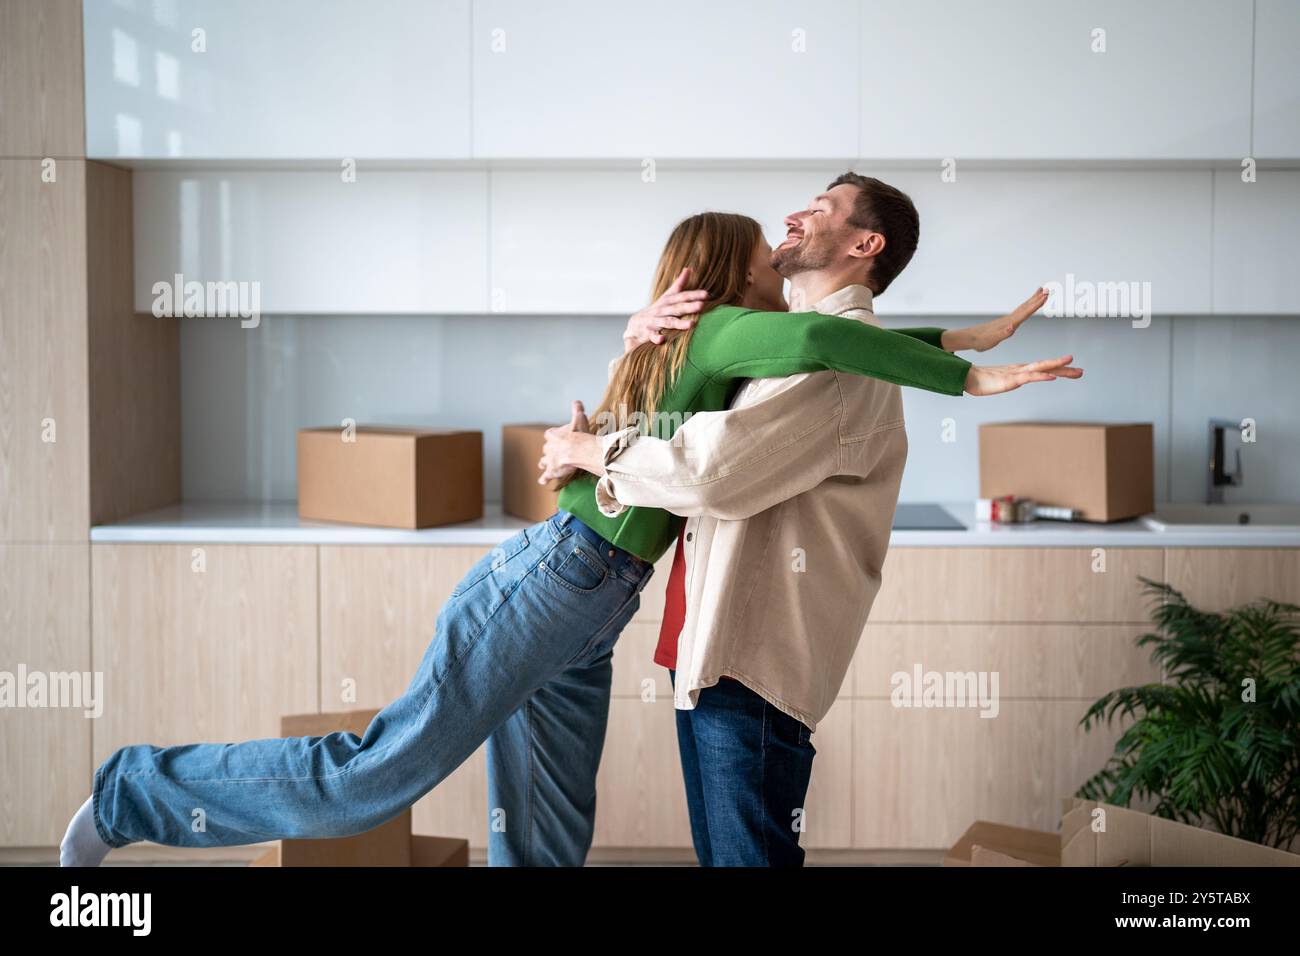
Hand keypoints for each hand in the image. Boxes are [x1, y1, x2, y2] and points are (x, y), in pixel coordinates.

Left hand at [537, 401, 604, 482]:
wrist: (577, 450)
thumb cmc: (578, 434)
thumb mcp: (579, 419)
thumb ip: (577, 410)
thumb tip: (577, 401)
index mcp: (552, 435)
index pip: (550, 435)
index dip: (554, 437)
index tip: (558, 438)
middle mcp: (548, 448)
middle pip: (546, 449)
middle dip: (550, 451)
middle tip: (555, 453)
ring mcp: (549, 460)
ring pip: (543, 462)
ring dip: (545, 463)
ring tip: (545, 465)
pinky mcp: (551, 471)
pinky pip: (545, 476)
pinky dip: (544, 479)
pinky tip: (542, 481)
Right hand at [623, 267, 708, 350]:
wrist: (634, 325)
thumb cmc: (656, 310)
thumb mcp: (666, 296)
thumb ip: (679, 284)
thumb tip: (689, 269)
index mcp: (667, 301)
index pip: (681, 296)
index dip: (693, 295)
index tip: (706, 294)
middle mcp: (661, 310)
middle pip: (676, 308)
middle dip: (689, 306)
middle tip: (701, 305)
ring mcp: (654, 321)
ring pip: (667, 322)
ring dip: (678, 323)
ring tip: (691, 325)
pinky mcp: (647, 333)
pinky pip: (652, 335)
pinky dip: (656, 338)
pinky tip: (662, 339)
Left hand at [942, 287, 1048, 351]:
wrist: (970, 338)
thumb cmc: (981, 341)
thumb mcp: (992, 339)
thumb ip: (1002, 334)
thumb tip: (1012, 328)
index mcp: (1009, 322)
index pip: (1025, 312)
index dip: (1036, 305)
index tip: (1045, 296)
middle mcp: (1009, 319)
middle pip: (1026, 307)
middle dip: (1037, 299)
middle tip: (1048, 290)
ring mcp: (1008, 320)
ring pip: (1023, 308)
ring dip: (1032, 300)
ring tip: (1041, 292)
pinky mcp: (1005, 323)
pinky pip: (1019, 313)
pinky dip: (1026, 307)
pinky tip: (1027, 307)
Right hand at [964, 355, 1082, 395]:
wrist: (966, 378)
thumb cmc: (979, 381)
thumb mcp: (998, 383)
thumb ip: (1005, 381)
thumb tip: (1011, 383)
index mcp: (1020, 372)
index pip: (1043, 369)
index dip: (1058, 369)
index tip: (1073, 370)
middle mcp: (1021, 370)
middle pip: (1046, 367)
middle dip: (1064, 369)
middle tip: (1081, 372)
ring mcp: (1016, 373)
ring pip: (1040, 368)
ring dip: (1056, 365)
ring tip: (1071, 362)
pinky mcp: (1011, 379)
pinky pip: (1029, 377)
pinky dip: (1041, 376)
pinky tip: (1052, 376)